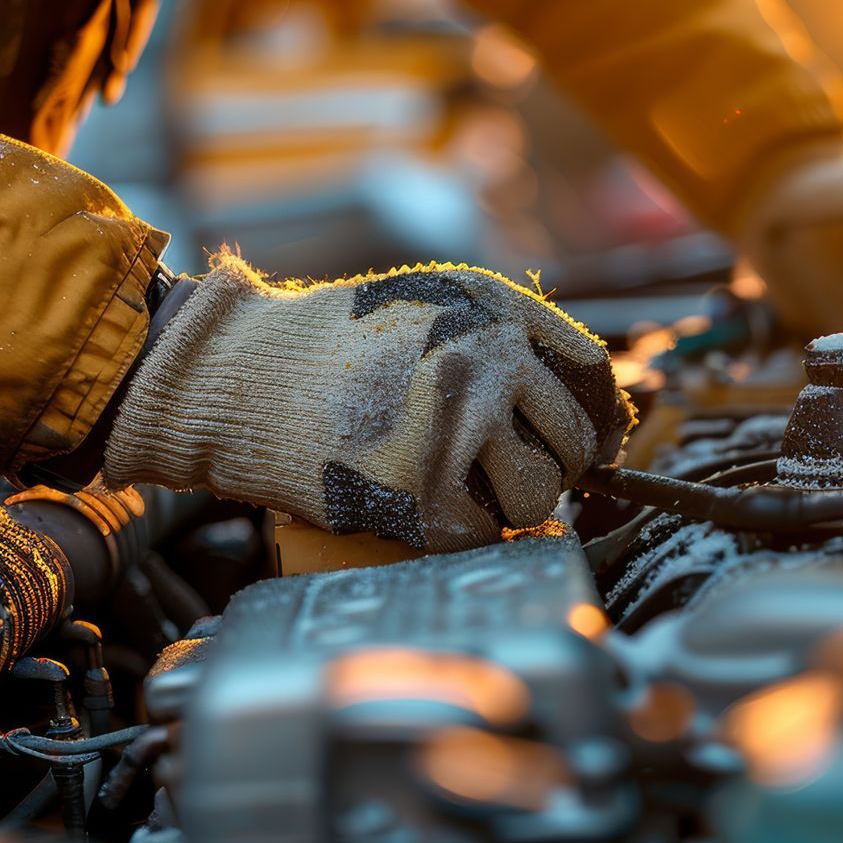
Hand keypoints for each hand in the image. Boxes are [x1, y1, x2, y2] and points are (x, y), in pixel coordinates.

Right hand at [103, 259, 632, 551]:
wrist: (239, 376)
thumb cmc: (335, 348)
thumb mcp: (434, 309)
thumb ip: (511, 346)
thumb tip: (603, 419)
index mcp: (496, 310)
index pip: (593, 375)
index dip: (597, 418)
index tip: (590, 444)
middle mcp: (488, 362)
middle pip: (574, 441)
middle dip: (546, 463)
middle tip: (496, 466)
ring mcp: (458, 429)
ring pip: (539, 495)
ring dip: (508, 502)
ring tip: (456, 481)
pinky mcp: (423, 493)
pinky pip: (483, 533)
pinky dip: (457, 530)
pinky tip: (417, 499)